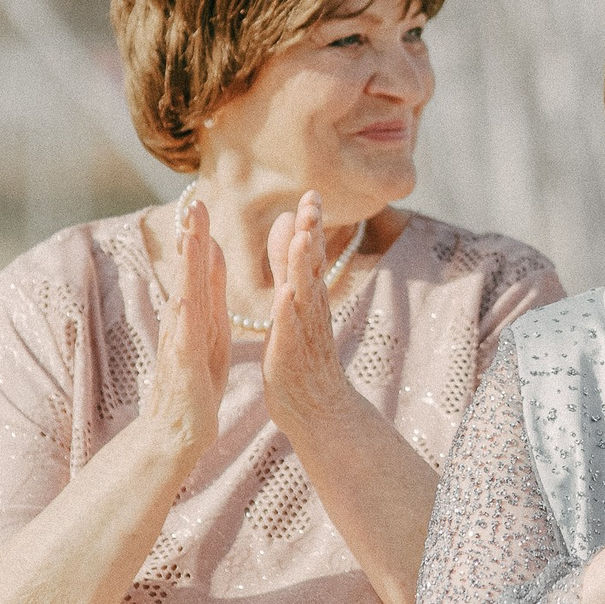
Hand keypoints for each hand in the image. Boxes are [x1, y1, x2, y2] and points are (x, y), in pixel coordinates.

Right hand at [142, 196, 230, 460]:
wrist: (178, 430)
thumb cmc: (197, 377)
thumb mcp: (212, 326)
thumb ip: (212, 289)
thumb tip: (213, 249)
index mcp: (197, 312)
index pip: (197, 267)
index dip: (199, 236)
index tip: (202, 202)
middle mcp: (183, 323)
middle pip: (188, 275)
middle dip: (192, 240)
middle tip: (195, 205)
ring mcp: (180, 344)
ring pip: (184, 299)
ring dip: (187, 271)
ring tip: (191, 242)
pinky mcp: (184, 369)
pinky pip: (185, 341)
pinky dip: (185, 320)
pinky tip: (185, 300)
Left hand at [260, 191, 363, 442]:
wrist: (319, 410)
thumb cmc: (303, 354)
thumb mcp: (293, 301)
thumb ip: (287, 262)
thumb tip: (286, 220)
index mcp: (307, 295)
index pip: (310, 253)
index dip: (311, 224)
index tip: (311, 193)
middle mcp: (309, 310)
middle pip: (311, 266)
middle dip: (311, 234)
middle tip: (312, 203)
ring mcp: (302, 334)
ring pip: (303, 294)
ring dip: (301, 266)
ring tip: (301, 238)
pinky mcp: (290, 357)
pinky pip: (290, 333)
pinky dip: (288, 313)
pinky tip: (285, 295)